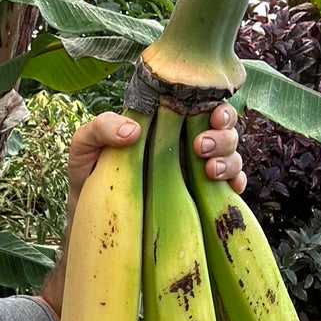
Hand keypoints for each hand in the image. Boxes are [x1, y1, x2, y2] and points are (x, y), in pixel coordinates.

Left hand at [67, 102, 244, 215]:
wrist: (88, 215)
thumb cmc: (88, 172)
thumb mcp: (85, 144)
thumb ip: (102, 127)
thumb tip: (133, 130)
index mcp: (166, 123)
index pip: (202, 106)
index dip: (217, 107)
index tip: (212, 116)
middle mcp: (186, 143)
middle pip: (225, 130)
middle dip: (223, 135)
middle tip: (200, 145)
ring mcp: (195, 172)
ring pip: (232, 157)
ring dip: (229, 160)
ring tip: (208, 170)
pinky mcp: (198, 199)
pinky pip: (228, 189)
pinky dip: (235, 185)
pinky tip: (227, 188)